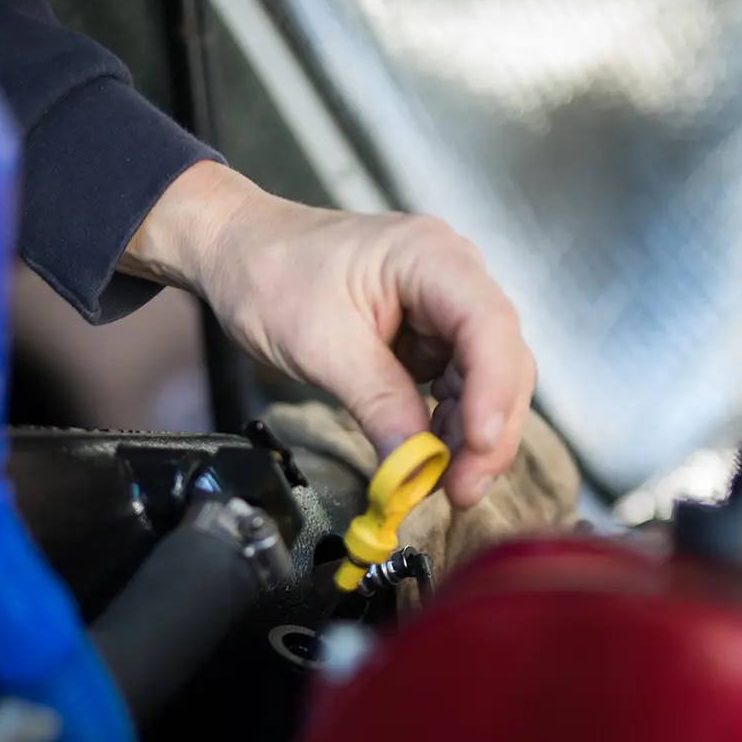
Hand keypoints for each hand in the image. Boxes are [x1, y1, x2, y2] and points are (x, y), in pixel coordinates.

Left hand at [122, 163, 535, 506]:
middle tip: (463, 488)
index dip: (493, 390)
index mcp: (429, 257)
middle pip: (502, 360)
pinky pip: (458, 389)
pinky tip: (428, 458)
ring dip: (471, 439)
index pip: (488, 325)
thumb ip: (377, 404)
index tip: (478, 444)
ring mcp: (443, 309)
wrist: (239, 253)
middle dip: (489, 430)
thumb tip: (415, 466)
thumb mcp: (320, 345)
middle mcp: (451, 278)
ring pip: (487, 382)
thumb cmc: (269, 271)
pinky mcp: (429, 338)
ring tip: (441, 484)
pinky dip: (448, 429)